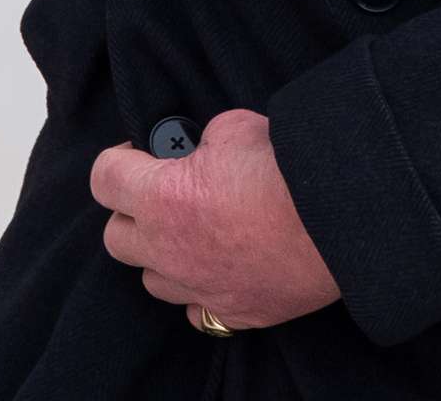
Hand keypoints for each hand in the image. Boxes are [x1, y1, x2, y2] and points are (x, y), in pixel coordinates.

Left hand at [90, 110, 342, 332]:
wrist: (338, 219)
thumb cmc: (285, 167)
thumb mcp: (234, 126)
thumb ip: (204, 142)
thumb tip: (204, 149)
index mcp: (161, 198)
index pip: (102, 178)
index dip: (119, 159)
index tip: (142, 153)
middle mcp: (167, 250)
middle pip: (115, 237)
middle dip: (132, 210)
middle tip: (164, 191)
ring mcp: (197, 288)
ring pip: (151, 278)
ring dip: (162, 253)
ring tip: (194, 230)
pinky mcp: (232, 313)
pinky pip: (195, 308)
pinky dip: (199, 287)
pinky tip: (221, 263)